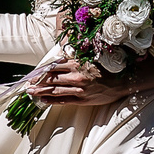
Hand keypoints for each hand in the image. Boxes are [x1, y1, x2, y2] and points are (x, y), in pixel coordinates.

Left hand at [29, 57, 153, 108]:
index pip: (53, 66)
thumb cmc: (111, 64)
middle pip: (51, 78)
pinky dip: (52, 100)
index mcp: (78, 63)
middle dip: (37, 81)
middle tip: (26, 83)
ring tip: (29, 92)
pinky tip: (43, 100)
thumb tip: (63, 52)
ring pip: (54, 90)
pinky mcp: (84, 100)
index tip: (31, 72)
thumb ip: (78, 53)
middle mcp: (77, 76)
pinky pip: (64, 101)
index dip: (41, 70)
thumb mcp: (94, 53)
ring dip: (40, 91)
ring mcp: (80, 89)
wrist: (127, 79)